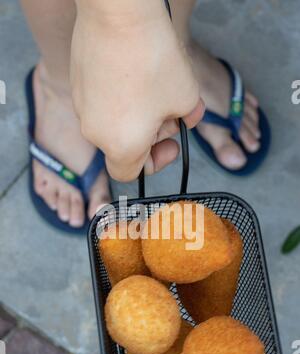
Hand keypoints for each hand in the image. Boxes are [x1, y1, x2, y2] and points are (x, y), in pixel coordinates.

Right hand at [71, 0, 203, 181]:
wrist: (119, 14)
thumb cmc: (154, 60)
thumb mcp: (188, 97)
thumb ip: (190, 118)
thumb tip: (188, 118)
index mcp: (122, 146)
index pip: (131, 174)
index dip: (154, 164)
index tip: (169, 144)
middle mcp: (95, 132)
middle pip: (124, 146)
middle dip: (150, 133)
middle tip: (169, 109)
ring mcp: (82, 107)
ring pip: (111, 123)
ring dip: (134, 114)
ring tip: (153, 84)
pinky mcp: (77, 83)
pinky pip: (100, 100)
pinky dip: (118, 95)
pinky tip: (134, 70)